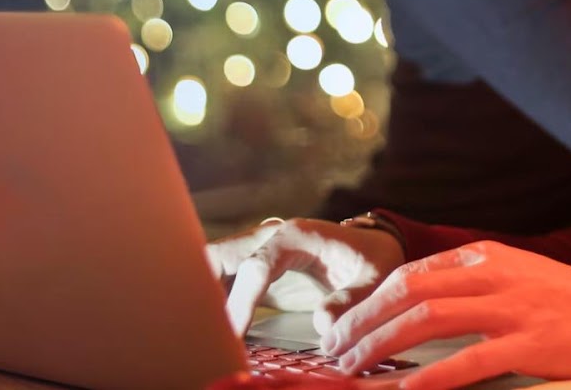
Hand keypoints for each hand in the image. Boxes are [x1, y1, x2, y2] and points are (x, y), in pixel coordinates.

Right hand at [206, 217, 404, 338]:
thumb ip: (352, 300)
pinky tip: (207, 331)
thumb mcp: (375, 279)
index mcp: (295, 236)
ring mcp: (255, 251)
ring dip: (198, 296)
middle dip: (200, 290)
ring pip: (210, 266)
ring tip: (195, 334)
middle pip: (217, 257)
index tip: (234, 334)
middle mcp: (267, 238)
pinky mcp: (252, 271)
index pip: (256, 266)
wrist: (371, 248)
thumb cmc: (372, 261)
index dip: (242, 301)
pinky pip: (218, 282)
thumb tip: (323, 326)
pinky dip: (207, 303)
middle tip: (197, 331)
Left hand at [323, 241, 570, 389]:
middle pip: (410, 290)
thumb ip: (468, 283)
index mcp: (485, 255)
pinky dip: (432, 378)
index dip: (370, 300)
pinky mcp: (530, 344)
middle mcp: (493, 274)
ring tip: (354, 368)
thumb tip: (413, 303)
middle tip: (335, 348)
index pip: (412, 272)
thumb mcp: (514, 275)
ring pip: (429, 319)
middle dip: (364, 320)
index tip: (343, 324)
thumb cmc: (565, 301)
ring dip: (383, 344)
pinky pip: (470, 361)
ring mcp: (511, 308)